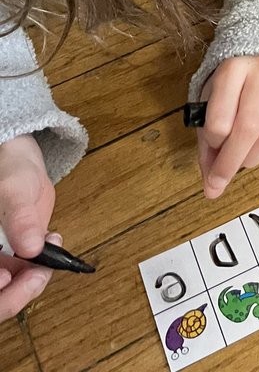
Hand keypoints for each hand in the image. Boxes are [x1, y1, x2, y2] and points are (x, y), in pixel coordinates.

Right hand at [0, 135, 56, 321]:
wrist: (21, 165)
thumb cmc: (8, 171)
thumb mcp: (12, 190)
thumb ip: (20, 218)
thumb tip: (31, 248)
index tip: (7, 276)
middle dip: (15, 295)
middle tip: (38, 276)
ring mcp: (1, 261)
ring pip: (12, 292)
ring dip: (33, 282)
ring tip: (50, 255)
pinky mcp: (18, 259)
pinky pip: (28, 277)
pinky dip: (42, 270)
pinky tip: (52, 244)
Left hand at [196, 56, 258, 199]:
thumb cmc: (232, 90)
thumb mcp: (211, 106)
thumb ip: (208, 147)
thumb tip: (212, 190)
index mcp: (232, 70)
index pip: (220, 119)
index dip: (213, 142)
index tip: (212, 146)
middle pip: (248, 129)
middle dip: (232, 162)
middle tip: (222, 179)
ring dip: (253, 159)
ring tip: (245, 157)